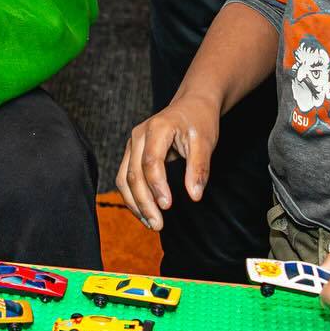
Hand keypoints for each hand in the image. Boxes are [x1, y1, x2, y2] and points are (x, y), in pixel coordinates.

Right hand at [116, 92, 219, 228]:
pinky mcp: (132, 154)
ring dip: (135, 203)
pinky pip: (126, 178)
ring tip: (151, 223)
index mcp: (156, 129)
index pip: (150, 163)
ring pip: (124, 179)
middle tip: (158, 225)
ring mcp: (132, 145)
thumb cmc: (199, 121)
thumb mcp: (205, 142)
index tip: (168, 206)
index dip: (157, 186)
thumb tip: (194, 196)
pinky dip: (133, 197)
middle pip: (133, 174)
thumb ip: (199, 168)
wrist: (191, 105)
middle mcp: (137, 136)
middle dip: (144, 202)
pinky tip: (145, 212)